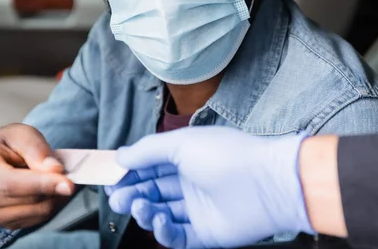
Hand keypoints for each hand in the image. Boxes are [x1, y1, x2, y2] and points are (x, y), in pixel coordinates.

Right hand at [0, 124, 74, 229]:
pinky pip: (37, 218)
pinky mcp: (3, 223)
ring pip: (35, 211)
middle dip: (52, 188)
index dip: (40, 184)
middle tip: (69, 175)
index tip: (67, 183)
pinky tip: (49, 189)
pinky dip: (50, 204)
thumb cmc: (5, 145)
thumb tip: (53, 169)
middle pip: (25, 199)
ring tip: (55, 178)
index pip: (10, 184)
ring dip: (53, 196)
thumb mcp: (20, 133)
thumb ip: (36, 148)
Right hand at [106, 127, 313, 248]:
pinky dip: (162, 231)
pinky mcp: (206, 232)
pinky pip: (176, 235)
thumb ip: (147, 151)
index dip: (130, 171)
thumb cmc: (227, 156)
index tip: (110, 177)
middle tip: (118, 197)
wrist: (267, 184)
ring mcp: (199, 208)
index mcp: (187, 157)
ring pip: (161, 213)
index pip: (151, 165)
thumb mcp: (180, 143)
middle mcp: (192, 182)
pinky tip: (157, 221)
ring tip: (139, 206)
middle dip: (132, 193)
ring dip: (144, 210)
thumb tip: (120, 156)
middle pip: (153, 190)